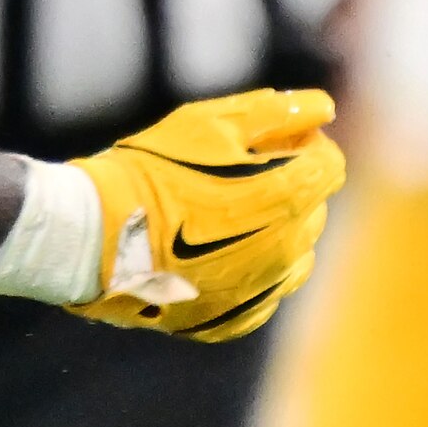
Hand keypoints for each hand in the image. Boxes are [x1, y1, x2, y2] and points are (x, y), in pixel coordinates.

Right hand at [62, 87, 344, 341]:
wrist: (98, 236)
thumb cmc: (154, 171)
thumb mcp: (212, 123)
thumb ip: (277, 112)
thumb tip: (325, 108)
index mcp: (289, 196)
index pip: (329, 166)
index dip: (305, 145)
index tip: (272, 140)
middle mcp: (287, 249)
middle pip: (312, 208)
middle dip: (289, 186)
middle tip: (237, 174)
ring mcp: (261, 289)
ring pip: (293, 253)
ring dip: (274, 231)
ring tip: (223, 215)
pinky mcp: (234, 318)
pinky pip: (263, 292)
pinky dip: (250, 272)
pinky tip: (215, 253)